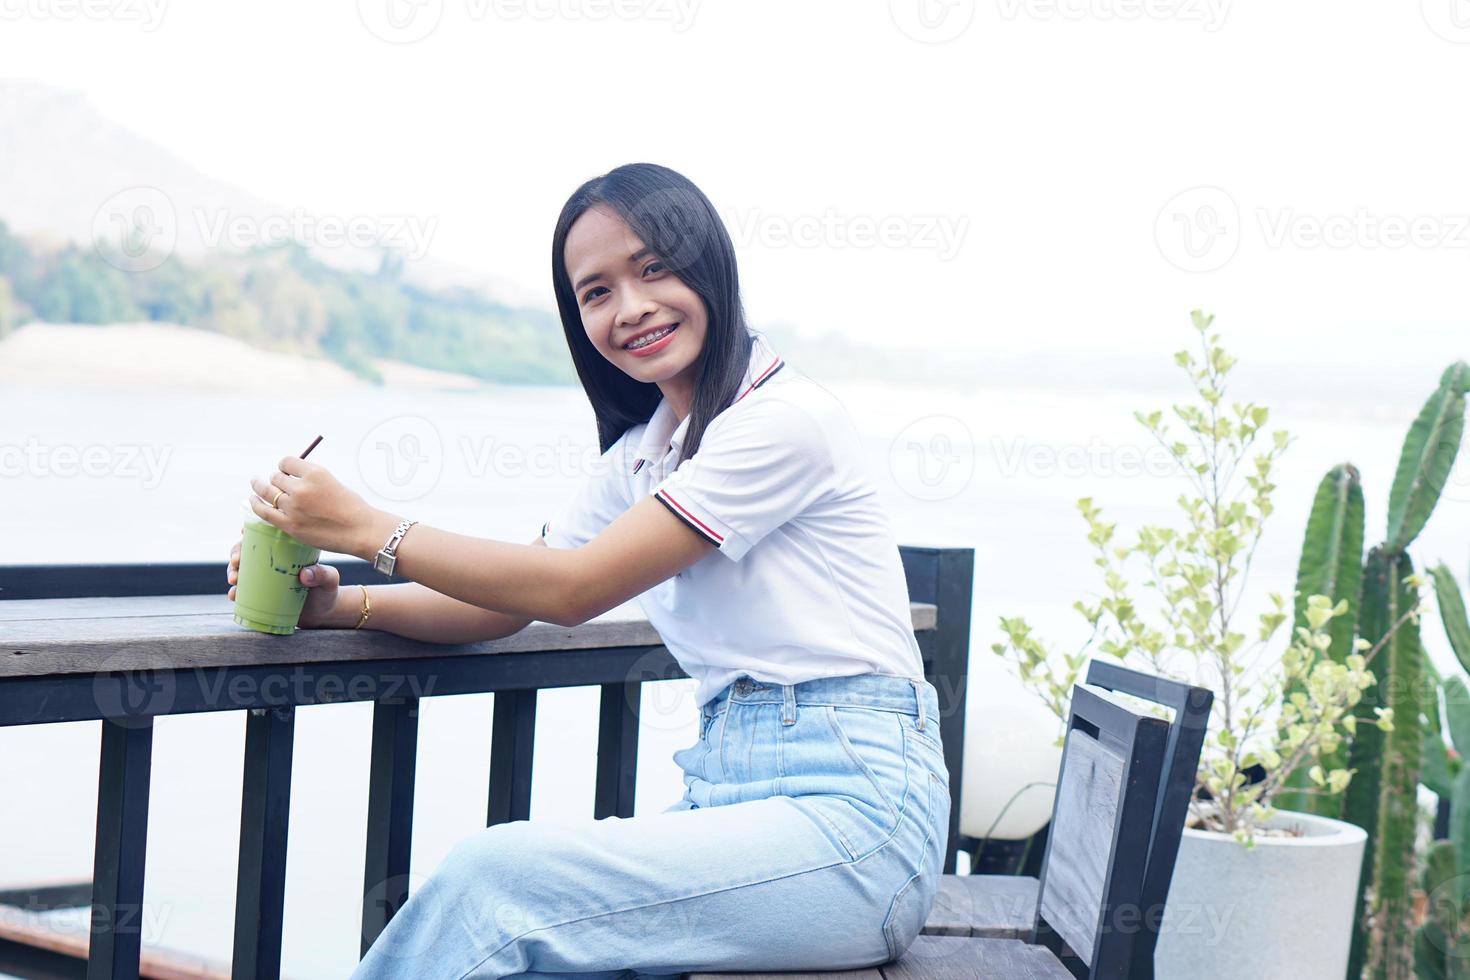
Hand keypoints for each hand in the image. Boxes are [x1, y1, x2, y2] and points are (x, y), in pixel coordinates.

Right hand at [228, 537, 342, 629]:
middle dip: (236, 553)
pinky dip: (235, 593)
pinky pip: (243, 592)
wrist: (323, 614)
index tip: (242, 532)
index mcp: (286, 551)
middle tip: (237, 561)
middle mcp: (272, 562)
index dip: (250, 531)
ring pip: (241, 570)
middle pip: (247, 551)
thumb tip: (305, 575)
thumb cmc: (327, 591)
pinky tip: (234, 595)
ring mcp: (264, 579)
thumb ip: (322, 575)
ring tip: (234, 579)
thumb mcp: (329, 580)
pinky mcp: (261, 595)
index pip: (265, 536)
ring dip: (232, 572)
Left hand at [247, 455, 381, 556]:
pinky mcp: (289, 524)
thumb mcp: (333, 482)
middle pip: (276, 477)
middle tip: (274, 481)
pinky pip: (264, 511)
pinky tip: (252, 500)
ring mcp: (293, 507)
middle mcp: (301, 488)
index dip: (285, 466)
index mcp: (314, 473)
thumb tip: (294, 477)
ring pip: (267, 492)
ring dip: (260, 487)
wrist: (360, 530)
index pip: (287, 462)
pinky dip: (255, 504)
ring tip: (255, 483)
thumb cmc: (352, 507)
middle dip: (275, 478)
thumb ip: (312, 479)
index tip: (285, 470)